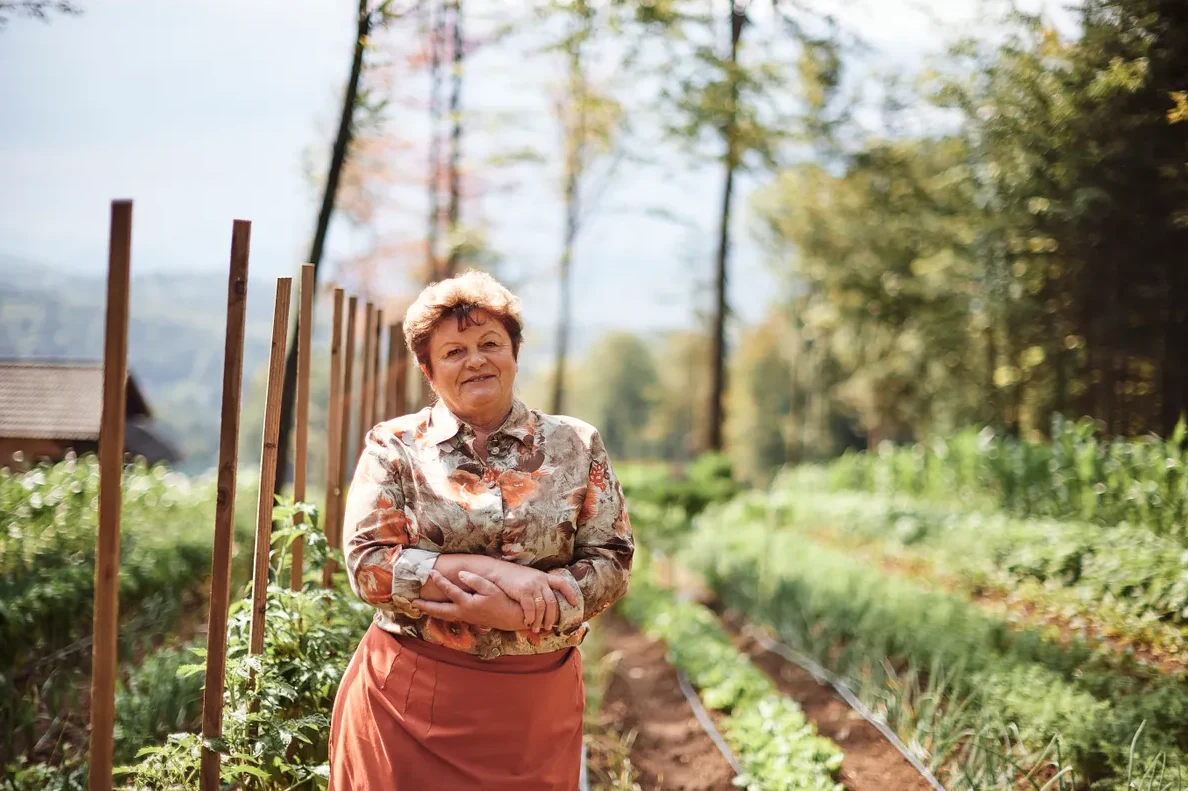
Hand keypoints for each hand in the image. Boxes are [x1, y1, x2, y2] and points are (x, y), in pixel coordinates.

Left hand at [414, 570, 528, 631]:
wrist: (511, 618)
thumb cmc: (503, 601)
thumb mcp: (491, 588)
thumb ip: (475, 580)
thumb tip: (460, 574)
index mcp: (467, 603)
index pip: (449, 591)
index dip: (440, 580)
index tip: (431, 572)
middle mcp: (463, 613)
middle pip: (440, 610)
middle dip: (426, 605)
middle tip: (414, 602)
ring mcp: (465, 618)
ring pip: (444, 616)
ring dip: (431, 611)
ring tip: (421, 607)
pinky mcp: (469, 619)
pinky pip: (450, 617)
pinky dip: (441, 614)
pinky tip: (438, 610)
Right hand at [485, 561, 579, 631]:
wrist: (497, 570)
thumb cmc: (513, 577)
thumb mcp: (530, 578)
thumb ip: (538, 586)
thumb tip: (544, 602)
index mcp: (544, 577)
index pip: (562, 583)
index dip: (570, 593)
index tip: (575, 604)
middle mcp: (540, 581)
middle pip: (552, 601)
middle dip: (552, 617)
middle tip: (549, 627)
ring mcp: (532, 585)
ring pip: (542, 607)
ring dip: (541, 621)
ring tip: (537, 628)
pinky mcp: (522, 591)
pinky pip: (531, 608)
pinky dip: (531, 618)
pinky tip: (528, 622)